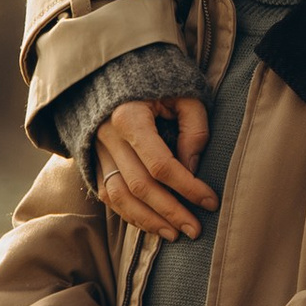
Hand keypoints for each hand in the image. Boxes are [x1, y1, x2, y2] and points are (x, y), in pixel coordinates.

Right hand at [92, 93, 215, 238]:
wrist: (114, 70)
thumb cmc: (157, 80)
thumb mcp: (184, 93)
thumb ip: (193, 129)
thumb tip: (192, 169)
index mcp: (129, 116)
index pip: (160, 164)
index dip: (188, 186)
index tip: (211, 201)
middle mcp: (108, 137)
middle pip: (139, 185)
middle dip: (170, 211)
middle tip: (196, 229)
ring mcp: (97, 150)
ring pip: (118, 196)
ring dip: (147, 220)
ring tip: (175, 235)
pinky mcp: (94, 160)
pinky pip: (108, 194)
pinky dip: (129, 214)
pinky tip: (152, 224)